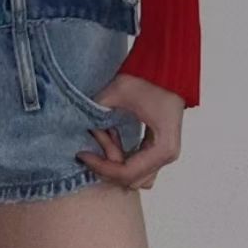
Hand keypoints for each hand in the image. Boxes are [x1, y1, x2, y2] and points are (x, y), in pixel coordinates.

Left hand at [74, 72, 185, 190]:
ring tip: (103, 136)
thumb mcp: (119, 93)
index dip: (100, 167)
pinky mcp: (160, 147)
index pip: (126, 173)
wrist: (167, 67)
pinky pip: (139, 164)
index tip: (82, 154)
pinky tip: (111, 134)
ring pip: (135, 176)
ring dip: (114, 163)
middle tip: (91, 143)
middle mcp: (168, 156)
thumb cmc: (147, 78)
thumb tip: (79, 125)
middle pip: (131, 180)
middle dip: (106, 165)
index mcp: (163, 148)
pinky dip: (122, 156)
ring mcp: (166, 153)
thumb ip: (97, 111)